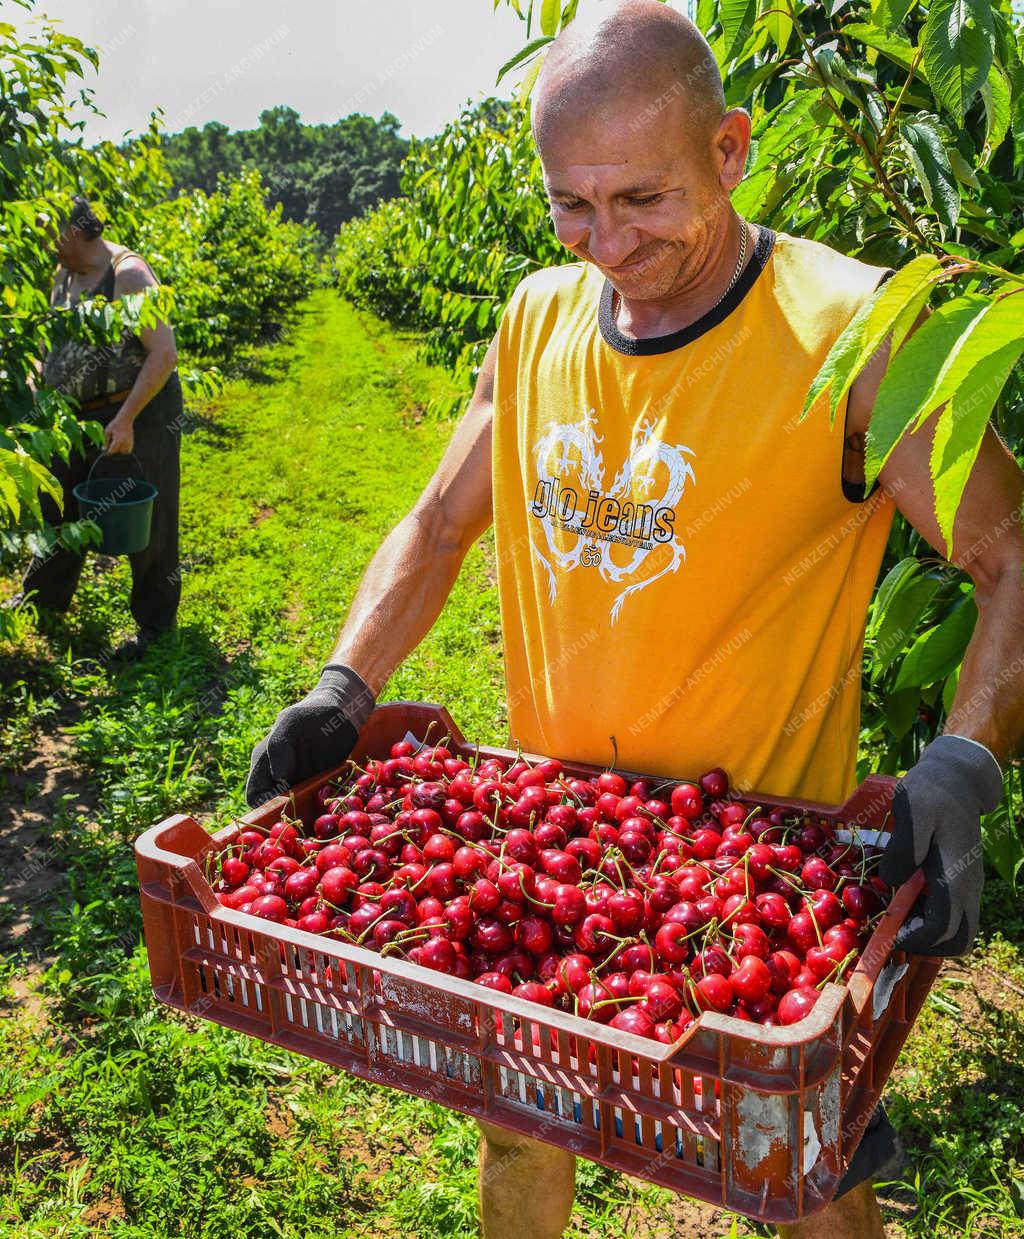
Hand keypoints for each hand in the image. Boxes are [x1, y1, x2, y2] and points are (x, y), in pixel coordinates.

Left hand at [103, 411, 134, 453]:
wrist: (125, 420)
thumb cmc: (115, 425)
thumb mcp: (107, 432)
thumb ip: (106, 442)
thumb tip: (104, 449)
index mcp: (118, 441)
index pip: (112, 451)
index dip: (107, 452)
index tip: (105, 452)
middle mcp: (124, 443)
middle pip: (117, 452)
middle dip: (113, 450)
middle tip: (111, 443)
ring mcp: (129, 443)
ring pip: (123, 452)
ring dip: (119, 450)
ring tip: (117, 443)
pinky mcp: (131, 442)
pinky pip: (128, 450)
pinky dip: (124, 448)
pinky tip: (122, 443)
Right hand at [245, 664, 375, 807]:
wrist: (342, 710)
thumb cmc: (312, 712)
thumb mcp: (291, 722)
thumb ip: (278, 745)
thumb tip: (276, 777)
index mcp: (264, 762)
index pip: (254, 795)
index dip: (261, 807)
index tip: (279, 812)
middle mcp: (278, 776)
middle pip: (273, 807)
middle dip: (283, 816)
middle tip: (300, 817)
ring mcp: (299, 781)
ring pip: (294, 808)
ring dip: (303, 814)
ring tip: (316, 814)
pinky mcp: (319, 784)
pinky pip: (314, 803)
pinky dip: (319, 808)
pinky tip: (329, 807)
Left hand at [879, 734, 1002, 955]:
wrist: (958, 777)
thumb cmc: (932, 793)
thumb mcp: (912, 814)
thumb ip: (902, 851)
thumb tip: (892, 881)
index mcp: (956, 878)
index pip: (943, 930)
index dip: (916, 939)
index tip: (890, 932)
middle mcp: (967, 888)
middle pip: (957, 940)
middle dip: (926, 943)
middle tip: (894, 927)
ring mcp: (968, 885)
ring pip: (957, 929)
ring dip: (928, 931)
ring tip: (897, 911)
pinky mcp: (962, 878)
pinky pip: (951, 912)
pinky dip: (930, 916)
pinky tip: (906, 895)